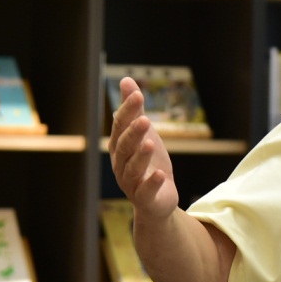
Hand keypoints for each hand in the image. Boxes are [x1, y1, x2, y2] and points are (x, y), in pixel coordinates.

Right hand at [109, 77, 178, 222]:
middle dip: (133, 132)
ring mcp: (131, 183)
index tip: (138, 95)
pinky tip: (161, 173)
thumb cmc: (148, 163)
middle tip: (145, 119)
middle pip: (124, 146)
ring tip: (151, 143)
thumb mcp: (144, 134)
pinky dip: (152, 182)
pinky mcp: (145, 198)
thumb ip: (134, 110)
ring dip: (141, 155)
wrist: (156, 201)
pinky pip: (146, 191)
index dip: (128, 111)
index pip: (120, 126)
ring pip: (132, 168)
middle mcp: (121, 164)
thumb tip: (126, 80)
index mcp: (119, 147)